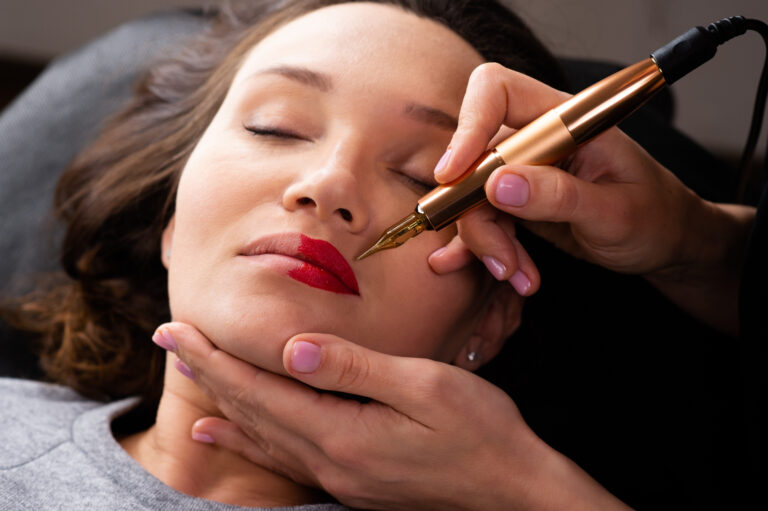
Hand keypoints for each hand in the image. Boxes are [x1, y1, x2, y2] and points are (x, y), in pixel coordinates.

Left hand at [162, 321, 630, 510]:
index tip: (177, 329)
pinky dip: (250, 438)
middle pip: (252, 412)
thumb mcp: (423, 388)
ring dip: (222, 404)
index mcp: (343, 432)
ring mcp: (340, 475)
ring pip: (262, 434)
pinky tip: (229, 434)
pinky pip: (284, 455)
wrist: (513, 490)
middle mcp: (330, 460)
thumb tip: (292, 349)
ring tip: (189, 383)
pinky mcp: (353, 479)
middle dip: (208, 372)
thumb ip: (355, 367)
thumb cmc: (480, 431)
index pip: (261, 390)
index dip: (216, 358)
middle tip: (168, 340)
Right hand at [428, 63, 754, 332]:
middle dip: (476, 213)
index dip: (469, 125)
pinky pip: (484, 218)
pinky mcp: (517, 199)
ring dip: (487, 242)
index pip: (498, 93)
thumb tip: (497, 185)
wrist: (665, 242)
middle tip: (501, 260)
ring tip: (518, 276)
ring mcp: (524, 170)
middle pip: (475, 159)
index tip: (453, 174)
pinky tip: (510, 274)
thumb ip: (558, 196)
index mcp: (566, 120)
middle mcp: (538, 138)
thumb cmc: (655, 217)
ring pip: (473, 197)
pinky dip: (490, 249)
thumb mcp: (614, 212)